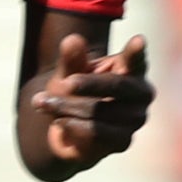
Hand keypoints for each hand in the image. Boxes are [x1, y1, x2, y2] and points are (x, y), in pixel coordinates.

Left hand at [29, 30, 151, 172]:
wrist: (67, 128)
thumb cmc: (75, 91)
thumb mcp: (68, 72)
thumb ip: (71, 58)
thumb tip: (71, 40)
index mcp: (131, 70)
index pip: (136, 59)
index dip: (137, 51)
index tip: (138, 40)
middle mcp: (140, 94)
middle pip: (118, 86)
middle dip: (88, 84)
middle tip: (65, 83)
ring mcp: (135, 119)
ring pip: (101, 111)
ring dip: (68, 107)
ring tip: (42, 102)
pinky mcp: (123, 141)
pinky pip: (97, 133)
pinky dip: (73, 125)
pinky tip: (58, 121)